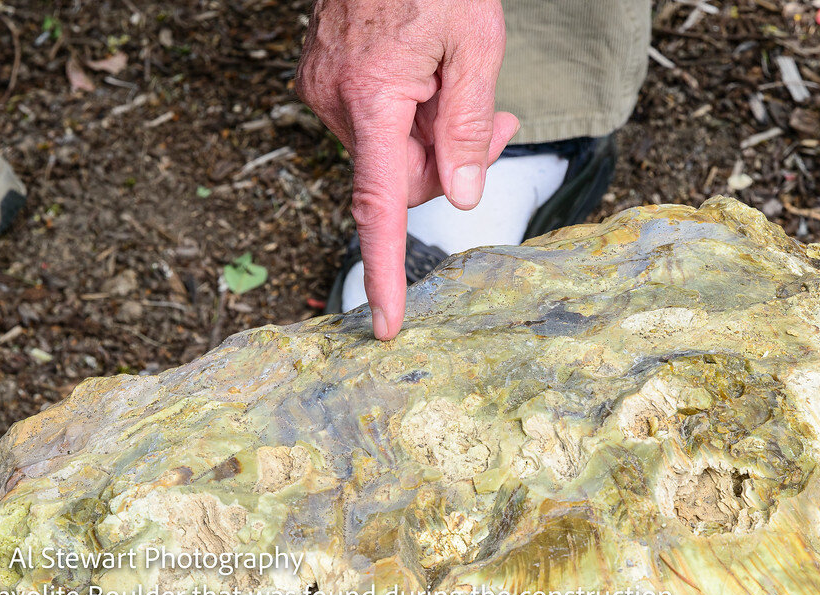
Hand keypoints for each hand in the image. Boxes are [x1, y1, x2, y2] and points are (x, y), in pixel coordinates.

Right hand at [296, 0, 518, 339]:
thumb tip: (460, 198)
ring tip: (462, 86)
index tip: (386, 323)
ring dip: (434, 138)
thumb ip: (469, 128)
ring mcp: (323, 91)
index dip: (386, 271)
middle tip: (496, 123)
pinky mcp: (325, 81)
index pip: (380, 207)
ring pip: (391, 154)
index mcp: (371, 98)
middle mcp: (335, 102)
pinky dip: (411, 119)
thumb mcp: (476, 46)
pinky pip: (377, 127)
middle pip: (400, 180)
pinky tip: (430, 80)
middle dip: (451, 165)